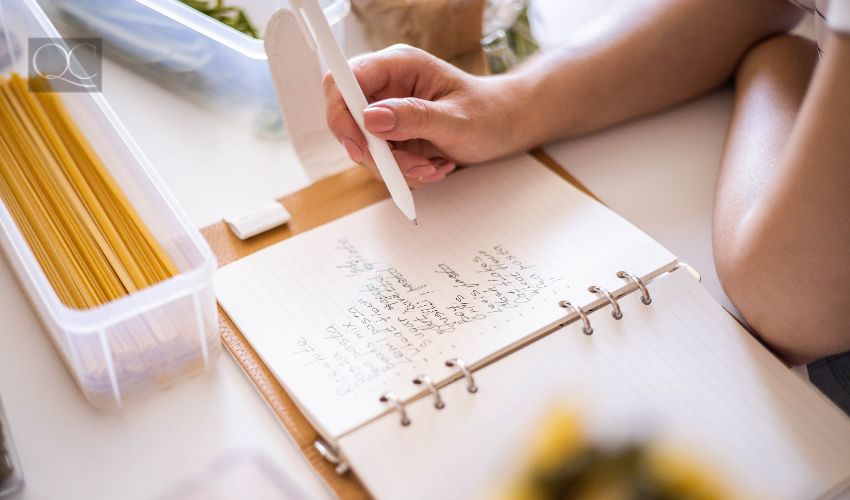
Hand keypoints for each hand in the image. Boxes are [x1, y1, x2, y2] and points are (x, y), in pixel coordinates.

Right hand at [324, 44, 527, 186]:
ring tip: (432, 166)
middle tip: (413, 166)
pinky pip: (380, 159)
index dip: (342, 113)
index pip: (346, 80)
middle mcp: (387, 85)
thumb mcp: (456, 118)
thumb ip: (414, 117)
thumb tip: (371, 118)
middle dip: (376, 152)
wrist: (504, 126)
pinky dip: (403, 172)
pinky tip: (432, 166)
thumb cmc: (488, 113)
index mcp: (399, 65)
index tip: (359, 147)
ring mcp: (387, 111)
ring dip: (395, 167)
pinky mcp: (391, 134)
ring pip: (364, 146)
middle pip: (348, 119)